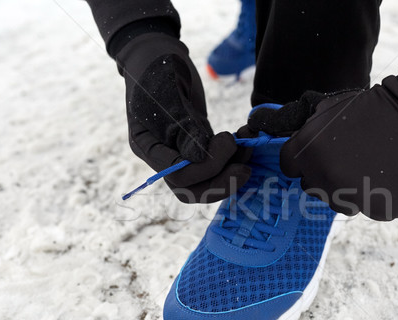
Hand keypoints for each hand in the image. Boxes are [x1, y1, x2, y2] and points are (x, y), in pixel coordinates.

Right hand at [116, 33, 251, 202]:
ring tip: (250, 146)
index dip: (206, 168)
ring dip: (231, 170)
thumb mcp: (169, 94)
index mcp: (147, 147)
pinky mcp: (198, 145)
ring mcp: (180, 153)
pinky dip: (234, 156)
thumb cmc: (158, 69)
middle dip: (221, 182)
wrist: (159, 53)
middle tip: (246, 168)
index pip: (177, 175)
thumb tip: (199, 159)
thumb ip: (184, 128)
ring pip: (206, 181)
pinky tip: (247, 139)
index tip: (228, 142)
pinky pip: (217, 163)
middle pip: (191, 189)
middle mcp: (163, 157)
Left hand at [248, 76, 397, 219]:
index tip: (321, 149)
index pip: (290, 168)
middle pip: (312, 187)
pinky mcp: (379, 210)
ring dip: (348, 188)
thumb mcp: (327, 107)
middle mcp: (325, 178)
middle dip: (324, 174)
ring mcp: (353, 197)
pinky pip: (369, 208)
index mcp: (307, 153)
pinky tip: (388, 174)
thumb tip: (255, 123)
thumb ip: (293, 122)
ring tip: (370, 164)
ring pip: (339, 202)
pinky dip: (377, 197)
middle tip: (349, 155)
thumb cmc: (371, 109)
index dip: (303, 158)